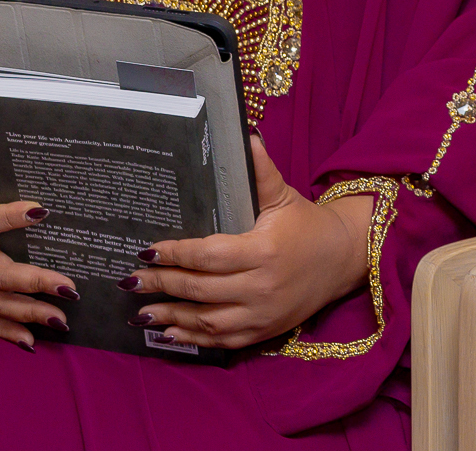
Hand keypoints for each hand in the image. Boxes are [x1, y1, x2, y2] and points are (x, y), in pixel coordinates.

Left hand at [124, 136, 371, 349]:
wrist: (344, 259)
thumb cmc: (308, 224)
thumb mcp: (283, 195)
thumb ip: (260, 171)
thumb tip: (245, 135)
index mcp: (263, 250)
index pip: (208, 255)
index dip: (175, 254)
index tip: (147, 250)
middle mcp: (261, 286)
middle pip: (200, 289)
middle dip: (162, 284)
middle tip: (131, 281)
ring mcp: (262, 313)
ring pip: (207, 320)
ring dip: (170, 317)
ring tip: (139, 311)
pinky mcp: (264, 331)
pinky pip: (222, 341)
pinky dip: (192, 339)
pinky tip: (167, 334)